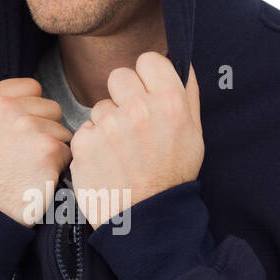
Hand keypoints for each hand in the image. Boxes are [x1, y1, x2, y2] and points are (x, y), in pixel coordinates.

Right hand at [0, 77, 71, 225]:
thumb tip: (11, 100)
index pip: (31, 87)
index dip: (33, 110)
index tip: (24, 131)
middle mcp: (6, 106)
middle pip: (51, 107)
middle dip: (46, 129)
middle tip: (26, 156)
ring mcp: (28, 125)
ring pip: (62, 130)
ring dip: (53, 150)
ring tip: (30, 169)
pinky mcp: (48, 147)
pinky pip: (68, 152)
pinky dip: (59, 168)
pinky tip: (39, 179)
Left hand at [69, 54, 203, 227]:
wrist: (146, 220)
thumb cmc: (172, 177)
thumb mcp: (194, 135)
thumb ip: (187, 95)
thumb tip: (181, 62)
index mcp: (170, 102)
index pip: (148, 59)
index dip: (146, 76)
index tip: (146, 93)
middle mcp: (139, 109)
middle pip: (119, 76)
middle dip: (122, 96)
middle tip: (131, 125)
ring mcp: (109, 125)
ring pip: (100, 106)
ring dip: (107, 124)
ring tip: (121, 152)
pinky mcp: (85, 143)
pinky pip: (85, 129)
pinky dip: (92, 145)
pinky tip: (106, 163)